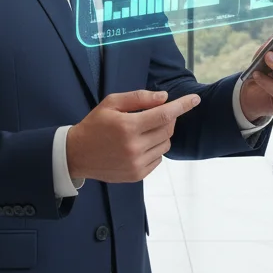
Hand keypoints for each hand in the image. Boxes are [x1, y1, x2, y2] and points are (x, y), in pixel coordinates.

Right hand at [66, 89, 200, 182]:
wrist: (77, 155)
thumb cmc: (94, 125)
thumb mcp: (111, 103)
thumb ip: (139, 98)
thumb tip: (164, 98)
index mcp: (128, 126)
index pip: (164, 114)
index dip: (182, 105)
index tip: (195, 99)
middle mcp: (134, 147)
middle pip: (168, 129)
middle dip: (168, 118)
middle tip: (156, 113)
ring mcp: (136, 163)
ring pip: (165, 144)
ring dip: (162, 133)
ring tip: (144, 130)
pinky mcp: (137, 175)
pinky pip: (158, 159)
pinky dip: (155, 148)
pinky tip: (140, 144)